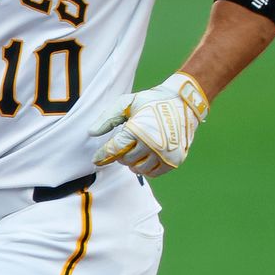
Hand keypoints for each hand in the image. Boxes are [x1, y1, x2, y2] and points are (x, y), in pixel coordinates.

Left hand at [90, 72, 208, 177]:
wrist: (183, 102)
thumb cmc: (152, 101)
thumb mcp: (127, 103)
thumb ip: (108, 118)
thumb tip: (91, 133)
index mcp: (138, 129)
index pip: (114, 149)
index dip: (102, 155)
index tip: (96, 159)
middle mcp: (151, 144)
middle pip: (125, 160)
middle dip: (121, 154)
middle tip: (124, 146)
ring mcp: (164, 154)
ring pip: (138, 169)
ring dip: (132, 162)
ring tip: (134, 151)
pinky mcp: (174, 160)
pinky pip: (153, 173)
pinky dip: (146, 168)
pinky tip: (144, 158)